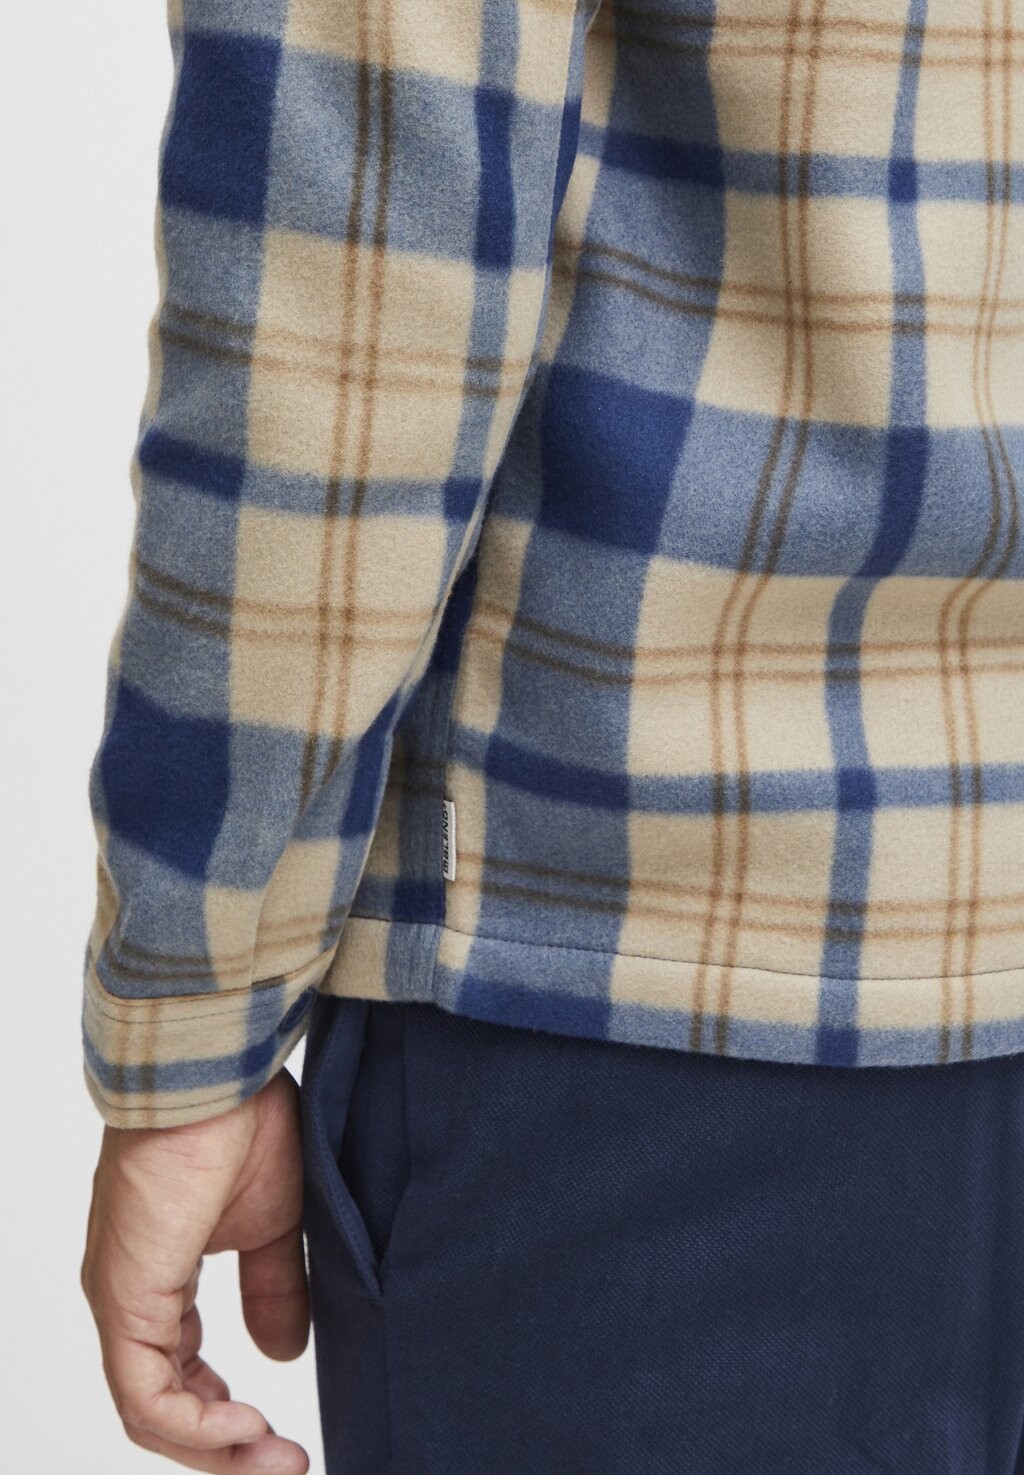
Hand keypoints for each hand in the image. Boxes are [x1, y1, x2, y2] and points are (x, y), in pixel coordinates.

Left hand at [81, 1070, 310, 1472]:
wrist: (219, 1074)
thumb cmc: (242, 1121)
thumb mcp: (273, 1223)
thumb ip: (272, 1289)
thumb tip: (280, 1353)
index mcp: (159, 1276)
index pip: (179, 1370)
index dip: (226, 1412)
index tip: (283, 1435)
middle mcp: (131, 1296)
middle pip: (164, 1404)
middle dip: (226, 1449)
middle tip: (285, 1467)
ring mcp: (122, 1300)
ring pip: (152, 1411)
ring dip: (215, 1448)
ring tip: (274, 1459)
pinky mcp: (125, 1299)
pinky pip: (147, 1395)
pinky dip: (196, 1425)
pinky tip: (246, 1427)